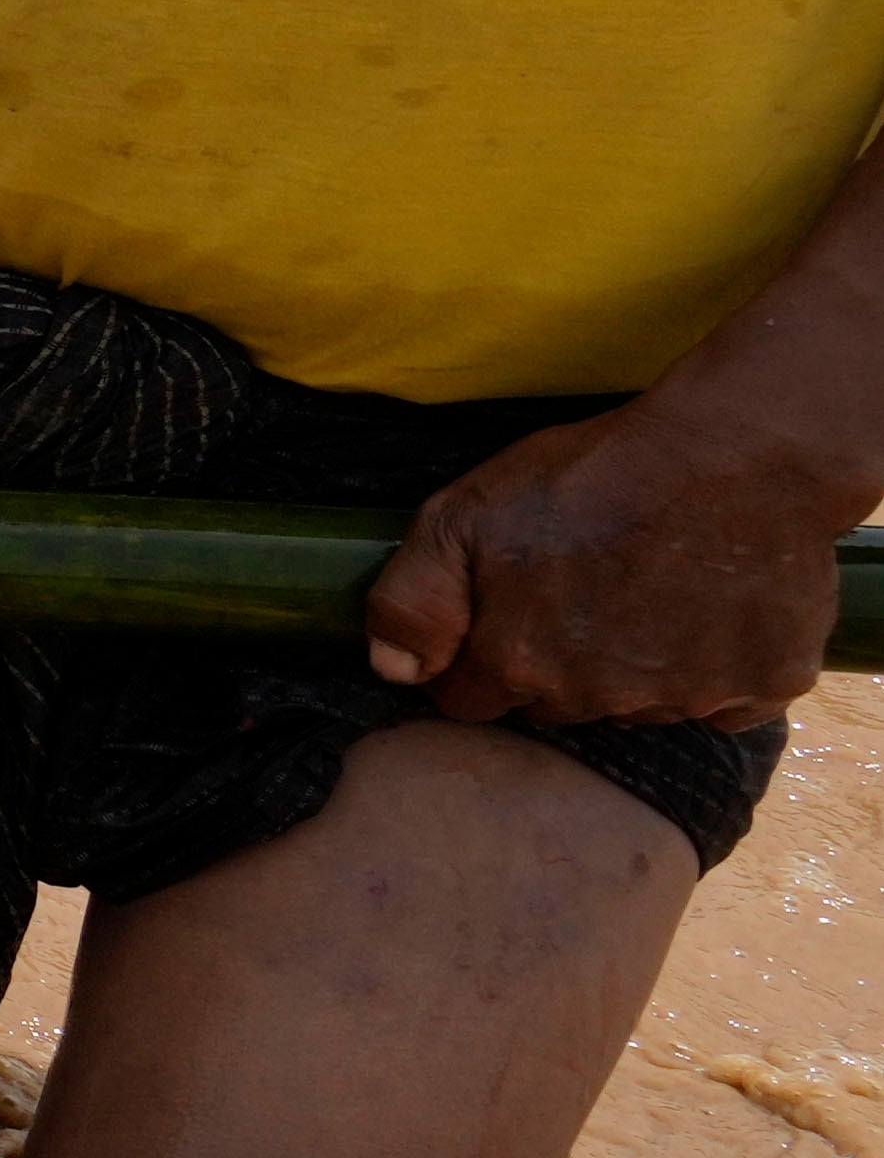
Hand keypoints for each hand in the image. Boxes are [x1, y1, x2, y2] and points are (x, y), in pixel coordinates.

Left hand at [357, 396, 861, 729]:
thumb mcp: (462, 515)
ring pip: (638, 704)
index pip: (472, 698)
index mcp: (519, 663)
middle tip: (583, 586)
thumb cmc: (590, 475)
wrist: (733, 453)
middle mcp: (599, 698)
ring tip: (653, 586)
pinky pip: (727, 702)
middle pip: (555, 704)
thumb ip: (413, 600)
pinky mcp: (764, 687)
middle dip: (554, 661)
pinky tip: (715, 608)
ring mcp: (686, 699)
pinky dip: (720, 668)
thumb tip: (394, 672)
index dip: (478, 657)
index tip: (505, 613)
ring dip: (637, 665)